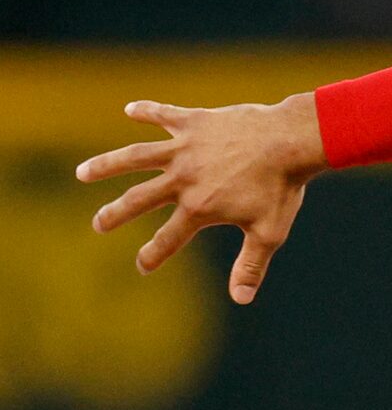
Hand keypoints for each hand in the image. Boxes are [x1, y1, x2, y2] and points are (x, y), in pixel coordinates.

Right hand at [75, 93, 327, 304]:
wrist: (291, 142)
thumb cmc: (283, 189)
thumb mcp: (269, 233)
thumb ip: (251, 266)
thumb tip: (240, 299)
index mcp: (199, 207)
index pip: (168, 238)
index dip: (153, 256)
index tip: (142, 266)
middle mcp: (183, 179)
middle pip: (139, 199)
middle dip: (115, 214)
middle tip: (99, 224)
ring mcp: (184, 148)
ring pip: (135, 157)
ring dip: (106, 164)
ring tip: (82, 173)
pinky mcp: (193, 122)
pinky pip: (163, 114)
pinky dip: (146, 111)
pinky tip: (130, 109)